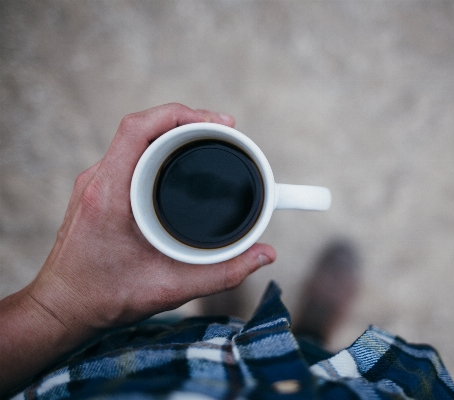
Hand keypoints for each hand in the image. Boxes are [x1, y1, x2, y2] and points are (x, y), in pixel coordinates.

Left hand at [0, 104, 275, 393]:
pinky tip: (179, 160)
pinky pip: (128, 154)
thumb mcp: (172, 289)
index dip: (181, 114)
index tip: (218, 123)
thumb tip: (265, 254)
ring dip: (171, 132)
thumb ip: (224, 273)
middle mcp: (98, 180)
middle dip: (187, 120)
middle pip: (142, 126)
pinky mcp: (97, 190)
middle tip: (224, 130)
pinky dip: (158, 148)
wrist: (62, 307)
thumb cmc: (106, 298)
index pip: (138, 128)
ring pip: (134, 138)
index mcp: (111, 194)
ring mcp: (94, 183)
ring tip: (208, 139)